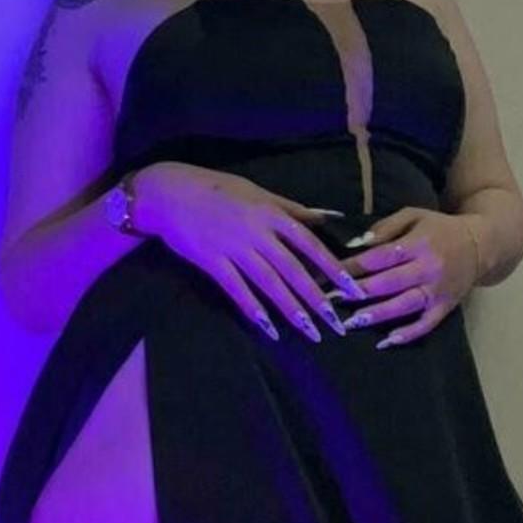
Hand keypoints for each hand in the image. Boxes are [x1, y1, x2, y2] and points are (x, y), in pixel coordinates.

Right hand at [131, 161, 368, 342]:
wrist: (170, 192)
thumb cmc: (218, 189)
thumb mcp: (259, 192)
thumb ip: (293, 209)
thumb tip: (330, 217)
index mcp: (272, 214)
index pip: (310, 244)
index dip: (333, 268)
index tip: (352, 289)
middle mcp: (257, 232)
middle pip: (293, 270)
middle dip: (317, 299)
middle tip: (337, 324)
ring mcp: (233, 248)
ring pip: (269, 283)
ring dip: (291, 310)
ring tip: (310, 333)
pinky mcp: (211, 262)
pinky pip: (236, 290)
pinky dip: (253, 310)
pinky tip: (269, 329)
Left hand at [334, 206, 479, 347]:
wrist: (480, 245)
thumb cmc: (439, 229)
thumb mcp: (413, 215)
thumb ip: (385, 227)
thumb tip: (356, 244)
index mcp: (418, 244)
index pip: (379, 257)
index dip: (352, 267)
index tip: (329, 275)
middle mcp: (428, 268)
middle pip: (388, 283)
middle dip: (357, 293)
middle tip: (330, 301)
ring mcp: (438, 291)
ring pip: (404, 305)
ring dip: (377, 314)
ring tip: (351, 322)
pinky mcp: (445, 307)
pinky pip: (426, 324)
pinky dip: (407, 334)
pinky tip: (386, 341)